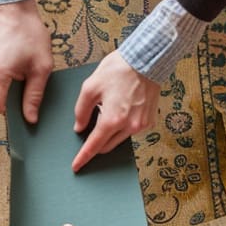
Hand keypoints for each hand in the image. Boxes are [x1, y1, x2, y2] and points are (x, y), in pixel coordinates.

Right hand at [0, 0, 53, 122]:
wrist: (14, 7)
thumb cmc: (31, 34)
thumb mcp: (41, 67)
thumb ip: (34, 95)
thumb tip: (30, 119)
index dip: (7, 110)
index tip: (19, 102)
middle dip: (10, 90)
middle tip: (25, 73)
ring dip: (5, 79)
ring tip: (18, 61)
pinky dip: (0, 71)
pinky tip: (10, 56)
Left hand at [71, 50, 159, 171]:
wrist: (146, 59)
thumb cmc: (118, 70)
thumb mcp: (90, 87)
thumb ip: (81, 111)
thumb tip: (79, 128)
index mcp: (112, 120)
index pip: (94, 146)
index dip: (83, 157)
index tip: (76, 166)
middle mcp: (129, 127)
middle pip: (106, 146)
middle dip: (96, 141)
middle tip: (90, 123)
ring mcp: (142, 125)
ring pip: (119, 139)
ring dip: (110, 131)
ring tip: (108, 107)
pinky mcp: (150, 121)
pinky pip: (131, 130)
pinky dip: (122, 125)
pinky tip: (121, 107)